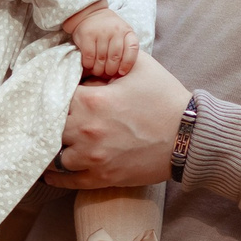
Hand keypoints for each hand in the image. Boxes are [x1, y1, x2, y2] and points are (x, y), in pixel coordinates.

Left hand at [49, 49, 187, 188]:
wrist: (189, 136)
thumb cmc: (165, 98)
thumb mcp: (139, 67)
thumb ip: (110, 59)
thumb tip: (89, 59)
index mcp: (91, 100)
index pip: (55, 95)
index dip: (55, 93)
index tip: (57, 94)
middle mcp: (86, 129)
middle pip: (50, 126)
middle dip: (52, 121)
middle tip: (53, 119)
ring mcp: (92, 157)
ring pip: (55, 155)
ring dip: (54, 148)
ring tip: (55, 144)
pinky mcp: (102, 177)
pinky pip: (67, 180)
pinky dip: (56, 177)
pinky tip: (51, 172)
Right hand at [63, 1, 139, 78]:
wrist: (90, 14)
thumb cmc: (108, 30)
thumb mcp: (122, 34)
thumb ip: (124, 49)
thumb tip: (121, 73)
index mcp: (127, 31)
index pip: (132, 49)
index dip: (127, 63)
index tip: (122, 72)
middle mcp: (116, 30)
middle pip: (115, 57)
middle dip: (111, 70)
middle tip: (107, 74)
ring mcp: (101, 32)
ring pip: (101, 59)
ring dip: (99, 69)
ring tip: (98, 71)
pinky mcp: (87, 35)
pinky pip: (89, 56)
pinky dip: (89, 64)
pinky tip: (89, 65)